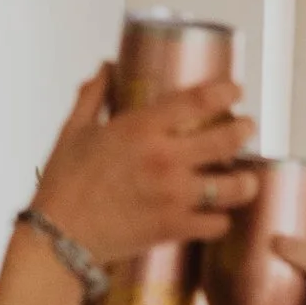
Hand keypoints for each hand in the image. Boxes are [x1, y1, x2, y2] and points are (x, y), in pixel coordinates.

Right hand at [29, 73, 254, 271]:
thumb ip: (93, 95)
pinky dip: (221, 220)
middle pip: (226, 139)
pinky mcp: (173, 227)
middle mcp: (163, 159)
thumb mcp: (73, 131)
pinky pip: (216, 224)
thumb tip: (106, 66)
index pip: (198, 100)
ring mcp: (173, 195)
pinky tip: (219, 215)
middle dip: (244, 130)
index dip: (225, 91)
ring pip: (232, 186)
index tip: (236, 90)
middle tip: (247, 128)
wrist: (58, 238)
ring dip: (245, 180)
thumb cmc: (63, 183)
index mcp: (140, 129)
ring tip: (247, 178)